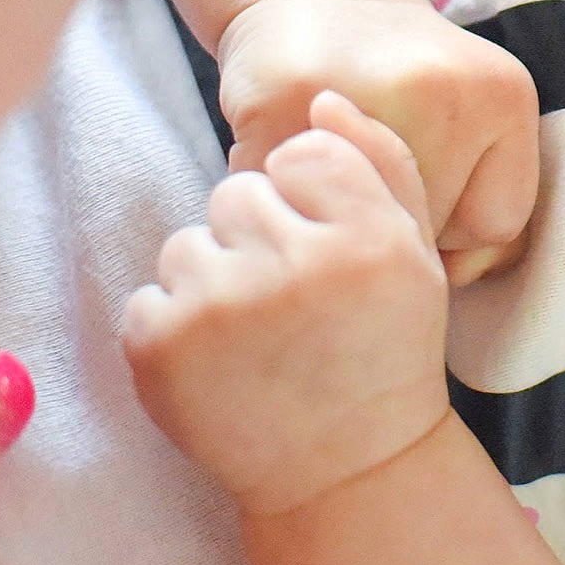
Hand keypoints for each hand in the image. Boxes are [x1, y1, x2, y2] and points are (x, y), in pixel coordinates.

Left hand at [123, 92, 451, 517]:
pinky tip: (220, 360)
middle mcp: (296, 265)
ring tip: (254, 331)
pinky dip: (175, 325)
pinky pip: (150, 295)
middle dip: (258, 235)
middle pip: (238, 192)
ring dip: (213, 277)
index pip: (303, 154)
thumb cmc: (387, 349)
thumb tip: (323, 98)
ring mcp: (222, 306)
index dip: (309, 196)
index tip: (323, 242)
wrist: (346, 466)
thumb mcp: (414, 252)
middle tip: (290, 295)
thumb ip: (381, 164)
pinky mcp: (161, 347)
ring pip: (188, 240)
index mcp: (367, 237)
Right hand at [216, 0, 538, 283]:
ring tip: (331, 166)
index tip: (425, 186)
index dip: (456, 227)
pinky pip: (288, 204)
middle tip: (371, 169)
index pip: (493, 229)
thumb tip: (459, 275)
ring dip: (336, 215)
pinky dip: (283, 198)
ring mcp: (364, 94)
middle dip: (395, 222)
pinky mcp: (284, 102)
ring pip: (356, 230)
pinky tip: (287, 154)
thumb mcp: (479, 116)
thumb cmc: (403, 75)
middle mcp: (444, 90)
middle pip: (424, 236)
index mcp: (504, 94)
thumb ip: (491, 197)